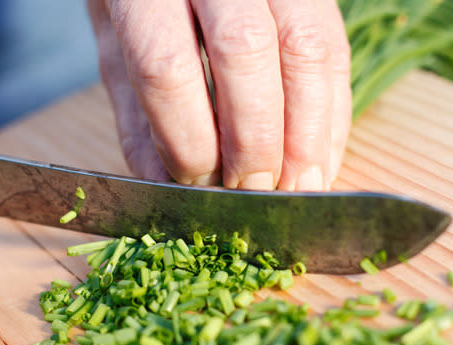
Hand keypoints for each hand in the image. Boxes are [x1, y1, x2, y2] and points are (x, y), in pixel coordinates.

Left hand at [88, 0, 350, 189]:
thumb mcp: (116, 43)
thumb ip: (139, 112)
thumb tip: (168, 186)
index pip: (167, 66)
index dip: (188, 138)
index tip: (198, 183)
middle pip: (244, 53)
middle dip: (255, 140)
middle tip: (253, 192)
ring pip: (306, 48)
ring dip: (308, 135)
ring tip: (298, 189)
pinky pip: (336, 49)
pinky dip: (334, 114)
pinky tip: (321, 158)